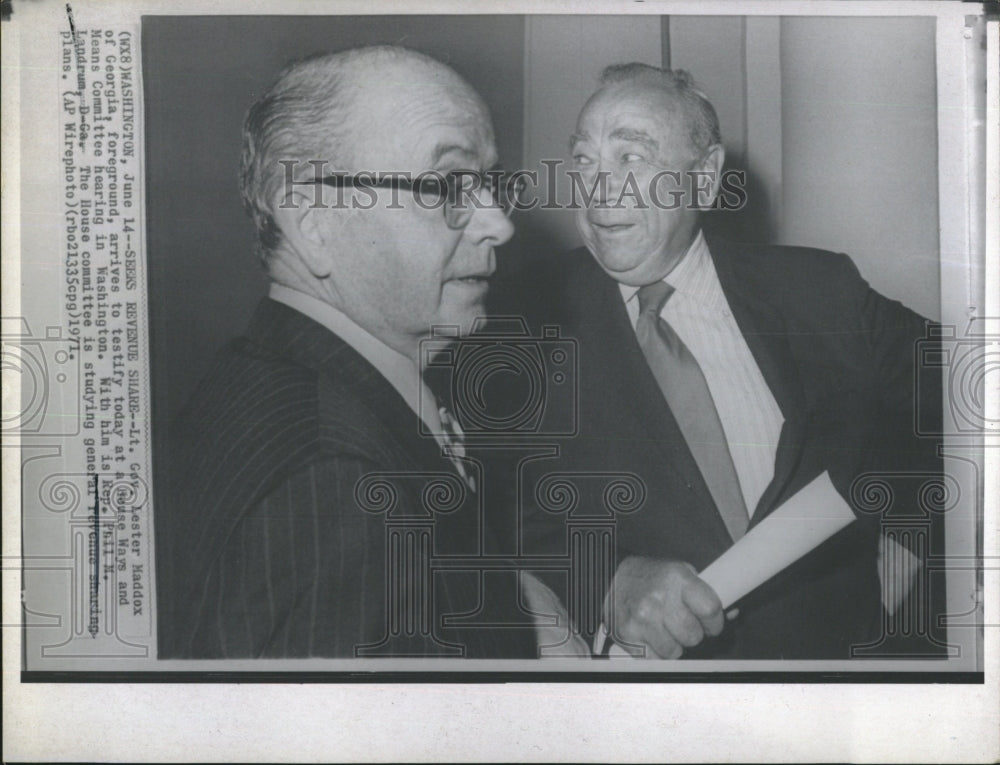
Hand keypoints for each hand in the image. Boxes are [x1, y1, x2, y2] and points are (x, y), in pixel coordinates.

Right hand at [604, 556, 726, 658]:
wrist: (614, 577)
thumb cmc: (654, 577)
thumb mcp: (681, 573)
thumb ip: (705, 594)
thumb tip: (734, 614)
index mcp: (677, 578)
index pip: (710, 609)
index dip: (715, 622)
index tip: (710, 623)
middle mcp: (659, 597)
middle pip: (693, 636)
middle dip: (692, 634)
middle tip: (682, 624)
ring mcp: (641, 617)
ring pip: (674, 652)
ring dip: (673, 645)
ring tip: (664, 628)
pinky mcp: (627, 633)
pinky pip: (654, 658)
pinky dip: (655, 651)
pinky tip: (650, 634)